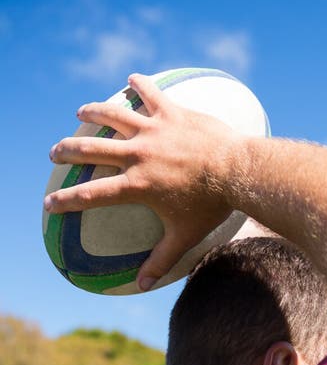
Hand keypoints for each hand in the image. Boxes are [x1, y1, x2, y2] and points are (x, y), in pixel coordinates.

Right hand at [45, 73, 239, 290]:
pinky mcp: (172, 113)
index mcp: (136, 185)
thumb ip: (161, 260)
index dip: (67, 200)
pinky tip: (133, 78)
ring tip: (81, 111)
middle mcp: (138, 155)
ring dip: (94, 112)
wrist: (237, 171)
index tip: (49, 204)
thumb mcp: (184, 237)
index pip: (92, 196)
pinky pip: (151, 93)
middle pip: (91, 149)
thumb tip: (143, 286)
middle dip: (68, 151)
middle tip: (55, 152)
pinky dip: (140, 84)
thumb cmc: (211, 207)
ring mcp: (154, 130)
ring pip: (113, 115)